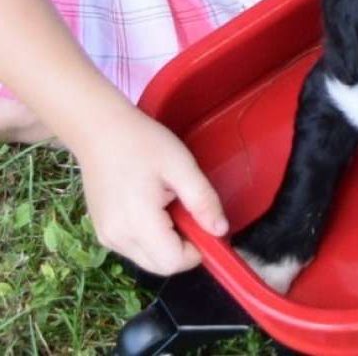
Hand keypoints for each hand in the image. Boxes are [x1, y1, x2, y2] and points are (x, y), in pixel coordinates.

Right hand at [77, 107, 227, 275]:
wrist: (99, 130)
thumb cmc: (142, 142)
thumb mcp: (181, 165)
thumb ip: (203, 200)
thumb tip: (221, 230)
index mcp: (137, 223)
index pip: (173, 262)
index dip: (197, 249)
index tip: (202, 221)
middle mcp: (117, 238)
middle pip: (161, 265)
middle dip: (182, 246)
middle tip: (184, 207)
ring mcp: (105, 237)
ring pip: (148, 258)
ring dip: (166, 240)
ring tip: (165, 200)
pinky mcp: (101, 231)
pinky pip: (134, 247)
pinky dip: (149, 235)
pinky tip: (149, 203)